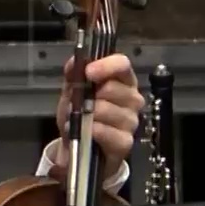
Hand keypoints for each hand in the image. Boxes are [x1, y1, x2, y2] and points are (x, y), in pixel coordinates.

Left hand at [48, 53, 143, 187]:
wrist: (77, 145)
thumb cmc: (80, 113)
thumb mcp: (71, 91)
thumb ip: (73, 74)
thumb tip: (75, 60)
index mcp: (121, 81)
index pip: (123, 65)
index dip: (106, 66)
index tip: (89, 72)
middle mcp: (132, 99)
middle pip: (116, 88)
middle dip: (92, 95)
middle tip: (81, 103)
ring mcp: (131, 121)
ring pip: (109, 110)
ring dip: (89, 114)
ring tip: (80, 119)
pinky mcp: (126, 142)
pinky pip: (109, 133)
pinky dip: (93, 131)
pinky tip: (86, 132)